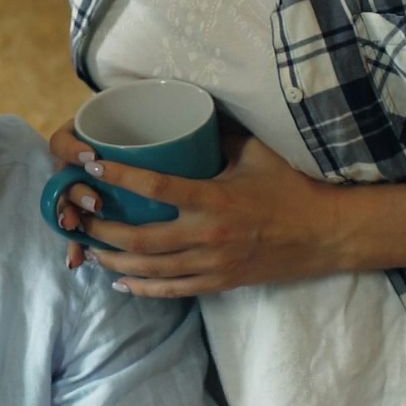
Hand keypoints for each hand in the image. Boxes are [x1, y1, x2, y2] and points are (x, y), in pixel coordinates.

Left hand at [49, 132, 350, 297]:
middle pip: (139, 241)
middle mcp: (208, 236)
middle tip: (79, 219)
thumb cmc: (292, 187)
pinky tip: (119, 281)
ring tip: (89, 251)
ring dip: (113, 262)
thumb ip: (220, 137)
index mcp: (214, 199)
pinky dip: (141, 287)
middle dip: (102, 232)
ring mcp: (212, 265)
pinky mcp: (218, 283)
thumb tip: (189, 114)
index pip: (155, 188)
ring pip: (148, 270)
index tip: (92, 166)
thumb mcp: (257, 153)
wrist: (327, 234)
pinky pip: (170, 290)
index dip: (119, 176)